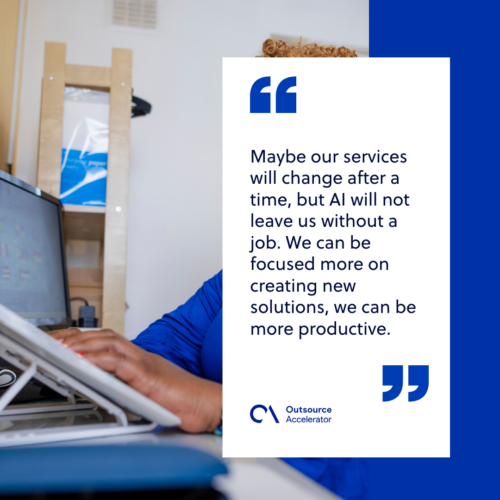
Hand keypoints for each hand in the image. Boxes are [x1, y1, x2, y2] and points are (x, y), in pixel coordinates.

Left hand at [51, 328, 221, 432]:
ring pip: (111, 344)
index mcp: (141, 361)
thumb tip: (110, 394)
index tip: (64, 341)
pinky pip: (120, 363)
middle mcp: (142, 358)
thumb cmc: (185, 401)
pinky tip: (83, 361)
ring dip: (84, 344)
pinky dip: (99, 360)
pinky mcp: (149, 377)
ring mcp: (146, 364)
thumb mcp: (150, 394)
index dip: (85, 338)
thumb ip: (131, 389)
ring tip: (62, 347)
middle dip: (77, 336)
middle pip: (106, 336)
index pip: (109, 341)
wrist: (210, 404)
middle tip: (54, 339)